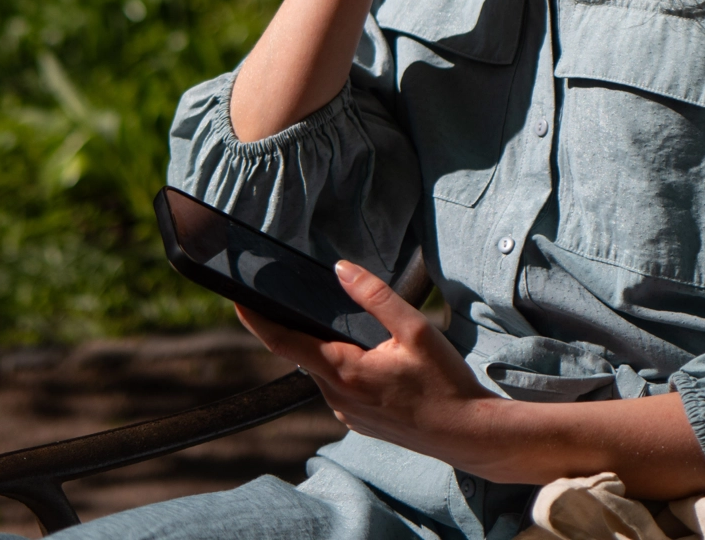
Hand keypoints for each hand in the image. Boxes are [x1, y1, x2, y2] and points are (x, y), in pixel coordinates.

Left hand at [235, 260, 518, 477]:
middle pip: (306, 353)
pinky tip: (376, 361)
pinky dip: (346, 370)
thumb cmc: (445, 383)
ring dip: (331, 350)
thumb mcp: (416, 330)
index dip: (256, 320)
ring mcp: (347, 414)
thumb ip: (376, 297)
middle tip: (308, 299)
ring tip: (359, 333)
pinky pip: (341, 389)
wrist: (468, 434)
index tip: (236, 299)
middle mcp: (337, 396)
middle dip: (304, 328)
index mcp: (344, 371)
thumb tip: (340, 270)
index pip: (284, 341)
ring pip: (325, 371)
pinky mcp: (360, 423)